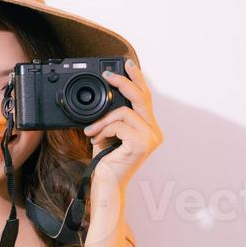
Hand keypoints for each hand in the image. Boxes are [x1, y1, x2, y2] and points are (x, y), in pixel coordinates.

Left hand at [83, 57, 163, 193]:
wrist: (106, 183)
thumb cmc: (107, 160)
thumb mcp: (110, 132)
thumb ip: (114, 116)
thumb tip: (106, 95)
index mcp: (149, 128)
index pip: (146, 98)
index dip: (137, 79)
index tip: (127, 64)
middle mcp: (154, 132)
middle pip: (142, 97)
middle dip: (124, 82)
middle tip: (108, 75)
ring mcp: (150, 138)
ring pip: (126, 111)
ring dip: (103, 119)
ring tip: (91, 130)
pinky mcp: (141, 144)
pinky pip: (119, 124)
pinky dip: (104, 129)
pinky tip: (96, 140)